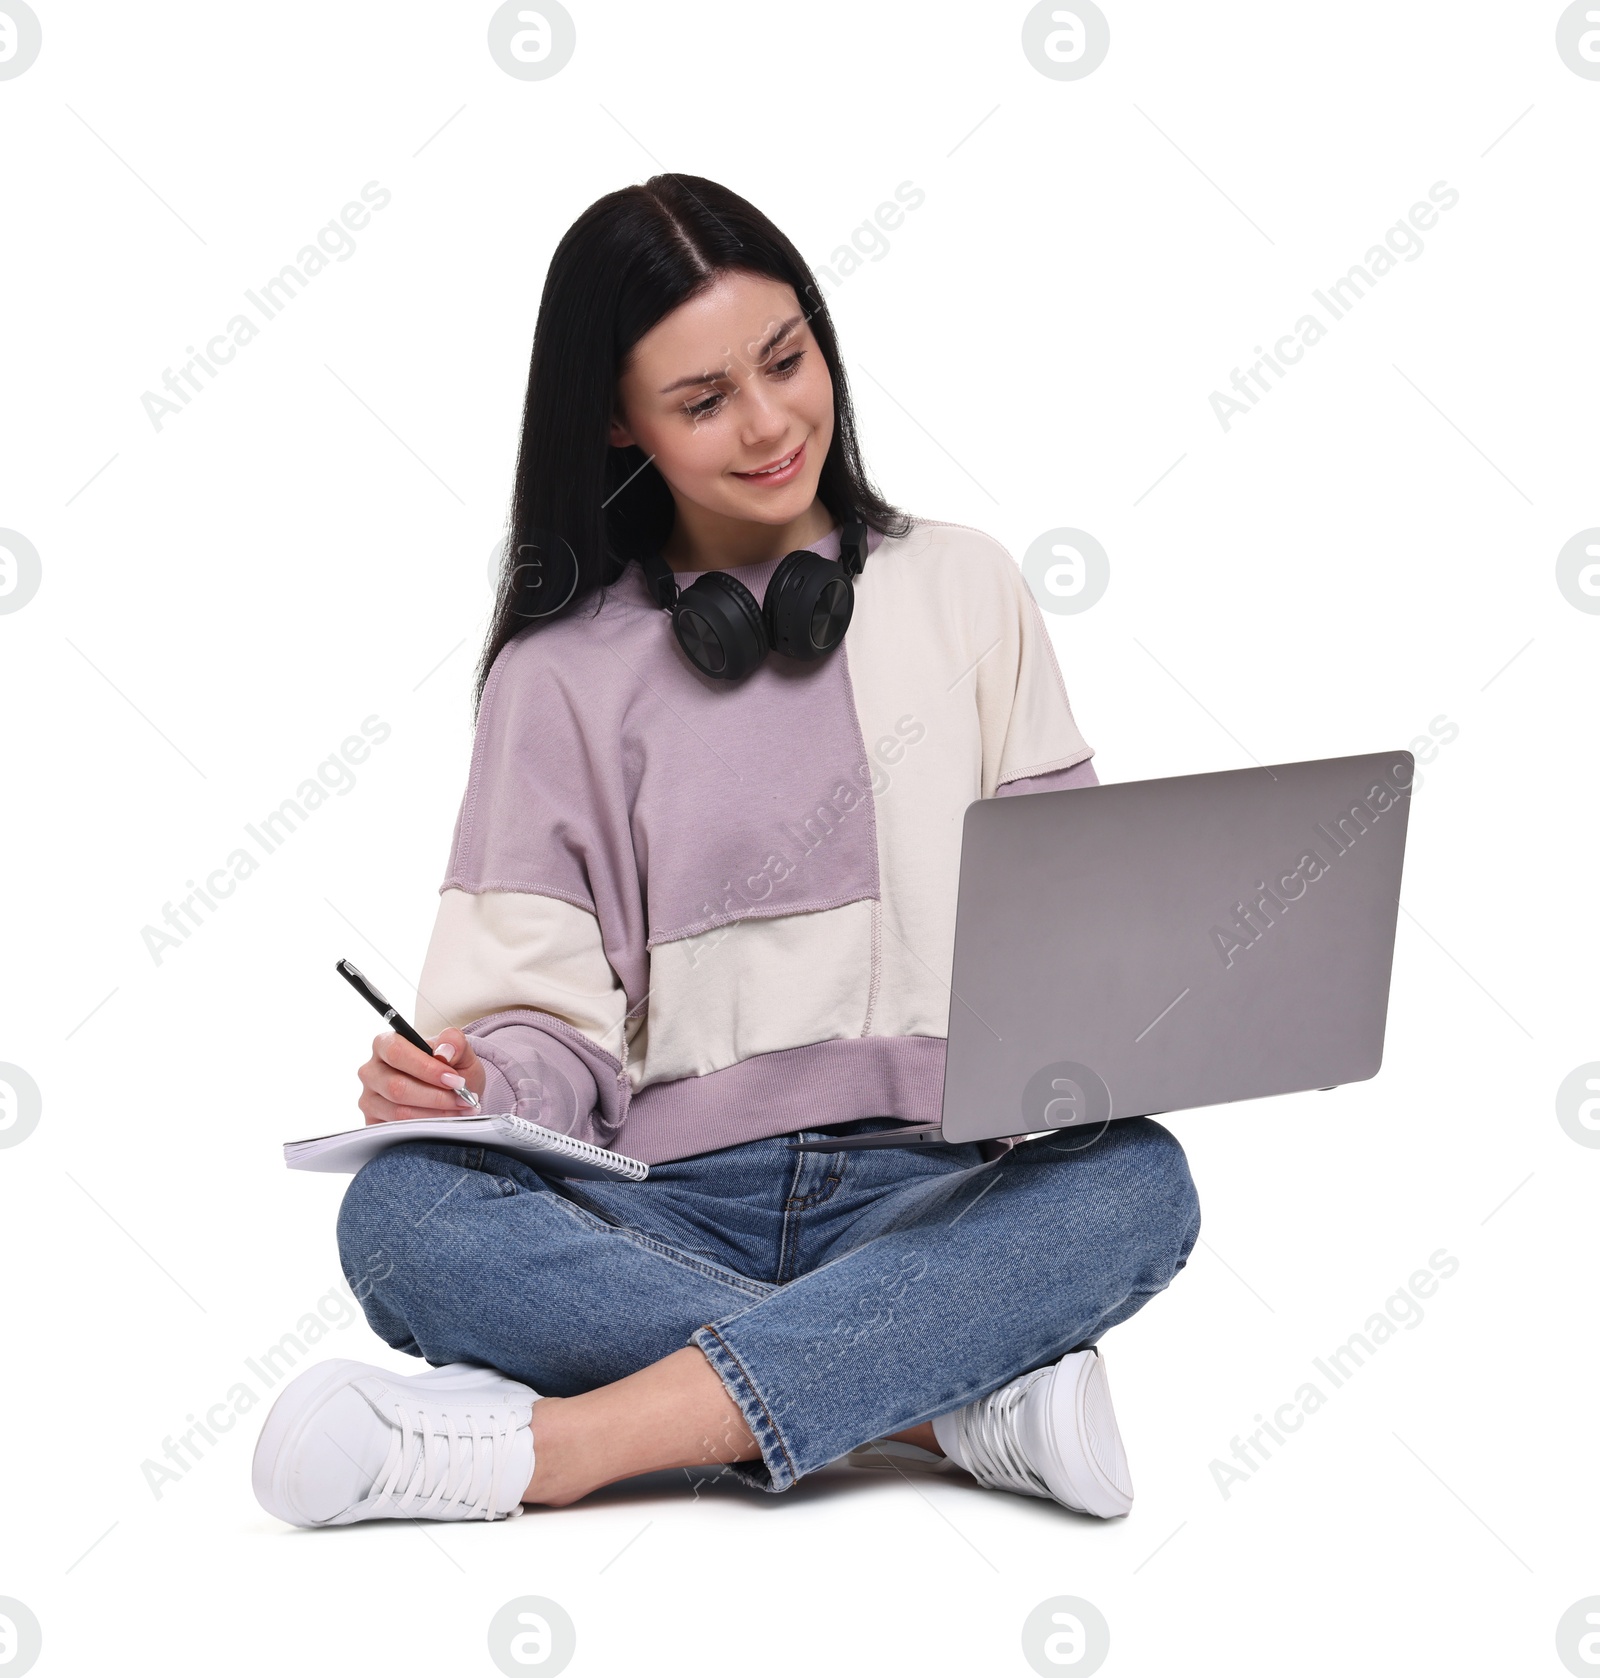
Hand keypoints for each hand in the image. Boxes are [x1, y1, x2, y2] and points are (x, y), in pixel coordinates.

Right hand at [357, 1027, 487, 1125]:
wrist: (450, 1092)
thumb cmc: (450, 1068)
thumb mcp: (459, 1050)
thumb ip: (454, 1042)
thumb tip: (444, 1052)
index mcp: (385, 1044)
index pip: (397, 1052)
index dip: (427, 1068)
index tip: (454, 1080)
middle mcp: (371, 1071)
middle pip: (396, 1087)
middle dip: (435, 1096)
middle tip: (463, 1099)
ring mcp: (369, 1099)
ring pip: (399, 1112)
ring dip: (435, 1114)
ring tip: (461, 1110)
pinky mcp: (373, 1122)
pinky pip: (398, 1129)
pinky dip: (427, 1128)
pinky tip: (447, 1121)